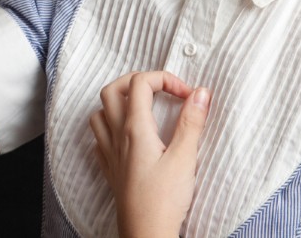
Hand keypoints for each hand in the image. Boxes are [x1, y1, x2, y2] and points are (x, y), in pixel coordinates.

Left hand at [89, 71, 210, 237]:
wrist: (145, 233)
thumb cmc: (164, 200)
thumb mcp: (184, 158)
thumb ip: (192, 123)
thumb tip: (200, 92)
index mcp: (134, 128)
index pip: (140, 83)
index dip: (165, 79)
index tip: (187, 95)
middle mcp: (117, 136)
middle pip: (112, 89)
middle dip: (136, 80)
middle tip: (160, 89)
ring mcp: (110, 152)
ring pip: (100, 112)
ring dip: (119, 102)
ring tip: (142, 108)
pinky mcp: (110, 169)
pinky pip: (99, 137)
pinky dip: (111, 127)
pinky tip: (126, 136)